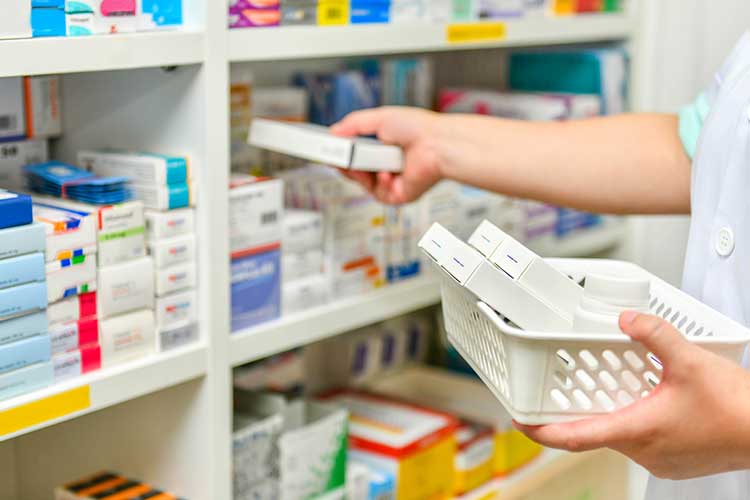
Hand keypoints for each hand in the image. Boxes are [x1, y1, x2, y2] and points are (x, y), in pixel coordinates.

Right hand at [331, 106, 443, 204]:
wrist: (437, 143)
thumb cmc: (418, 128)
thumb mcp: (378, 118)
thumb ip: (352, 124)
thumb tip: (332, 132)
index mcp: (381, 147)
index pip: (353, 153)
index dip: (340, 152)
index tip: (325, 148)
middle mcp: (385, 164)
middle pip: (352, 170)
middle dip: (343, 163)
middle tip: (334, 156)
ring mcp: (391, 181)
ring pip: (361, 183)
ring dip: (358, 172)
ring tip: (360, 160)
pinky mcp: (397, 196)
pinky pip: (377, 193)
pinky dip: (378, 181)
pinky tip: (384, 171)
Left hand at [514, 311, 749, 479]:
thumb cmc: (737, 409)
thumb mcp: (690, 361)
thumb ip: (655, 334)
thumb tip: (627, 318)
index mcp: (636, 431)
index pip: (574, 437)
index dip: (541, 431)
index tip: (518, 422)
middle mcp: (643, 452)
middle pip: (595, 433)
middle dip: (577, 412)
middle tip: (563, 389)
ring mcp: (660, 461)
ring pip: (619, 436)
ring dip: (610, 413)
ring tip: (607, 386)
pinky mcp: (675, 461)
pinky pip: (641, 441)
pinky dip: (633, 421)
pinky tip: (645, 400)